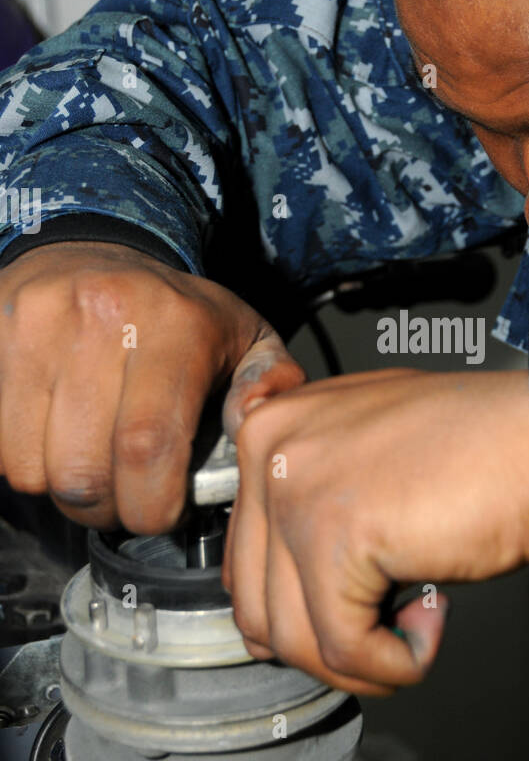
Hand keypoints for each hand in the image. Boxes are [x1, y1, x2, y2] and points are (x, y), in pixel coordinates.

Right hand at [0, 240, 304, 531]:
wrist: (95, 247)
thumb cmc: (177, 313)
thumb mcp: (246, 336)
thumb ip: (271, 383)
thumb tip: (250, 420)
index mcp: (175, 325)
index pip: (147, 446)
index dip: (151, 505)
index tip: (162, 514)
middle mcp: (101, 316)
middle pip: (83, 472)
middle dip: (105, 510)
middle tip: (123, 500)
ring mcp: (36, 323)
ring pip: (29, 467)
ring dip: (59, 489)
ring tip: (88, 466)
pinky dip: (22, 461)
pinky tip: (53, 442)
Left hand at [221, 367, 528, 694]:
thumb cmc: (485, 445)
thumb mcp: (372, 454)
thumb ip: (317, 500)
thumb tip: (286, 593)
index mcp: (272, 431)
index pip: (244, 562)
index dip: (305, 609)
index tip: (360, 607)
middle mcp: (270, 452)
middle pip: (258, 608)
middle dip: (327, 644)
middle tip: (389, 629)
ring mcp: (296, 490)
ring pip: (292, 639)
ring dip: (360, 661)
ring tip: (417, 623)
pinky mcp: (335, 536)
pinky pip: (344, 649)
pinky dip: (395, 662)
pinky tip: (432, 620)